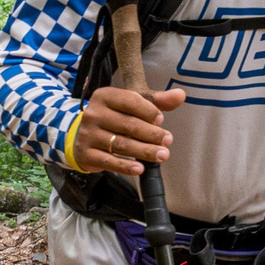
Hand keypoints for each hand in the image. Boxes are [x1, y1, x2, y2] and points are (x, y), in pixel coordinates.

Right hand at [70, 84, 186, 176]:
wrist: (84, 137)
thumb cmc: (114, 118)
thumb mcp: (132, 105)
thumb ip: (157, 101)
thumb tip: (180, 95)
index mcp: (105, 96)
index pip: (130, 101)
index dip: (148, 110)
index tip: (161, 120)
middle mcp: (94, 114)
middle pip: (127, 124)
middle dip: (151, 134)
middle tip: (168, 140)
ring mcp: (88, 135)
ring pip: (121, 144)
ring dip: (144, 151)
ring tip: (162, 155)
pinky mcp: (86, 154)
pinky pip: (109, 162)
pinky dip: (125, 167)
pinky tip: (140, 169)